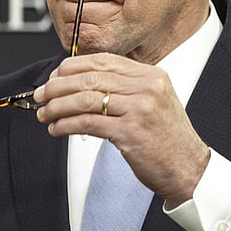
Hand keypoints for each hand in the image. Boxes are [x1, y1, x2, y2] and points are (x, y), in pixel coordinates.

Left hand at [34, 53, 209, 203]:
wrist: (189, 169)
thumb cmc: (167, 139)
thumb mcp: (153, 101)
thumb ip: (125, 88)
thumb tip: (81, 82)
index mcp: (151, 75)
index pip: (103, 61)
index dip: (73, 66)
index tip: (54, 76)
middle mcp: (146, 88)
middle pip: (91, 78)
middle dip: (58, 86)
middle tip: (41, 95)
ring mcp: (139, 110)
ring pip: (86, 99)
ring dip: (58, 107)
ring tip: (44, 114)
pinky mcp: (130, 133)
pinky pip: (88, 123)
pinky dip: (66, 125)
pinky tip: (57, 129)